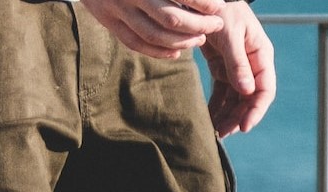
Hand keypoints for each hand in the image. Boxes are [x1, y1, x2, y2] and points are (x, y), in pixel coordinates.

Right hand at [80, 0, 226, 60]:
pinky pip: (135, 43)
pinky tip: (176, 51)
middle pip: (171, 19)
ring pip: (154, 36)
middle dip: (198, 25)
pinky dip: (158, 52)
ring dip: (182, 42)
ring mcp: (118, 10)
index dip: (203, 2)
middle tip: (216, 24)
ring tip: (200, 39)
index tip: (218, 6)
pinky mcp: (109, 22)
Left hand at [202, 1, 274, 136]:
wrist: (207, 0)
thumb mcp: (230, 35)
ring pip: (235, 100)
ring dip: (226, 116)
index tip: (244, 127)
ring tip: (214, 133)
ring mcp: (237, 69)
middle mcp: (252, 66)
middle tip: (222, 134)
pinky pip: (221, 93)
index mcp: (261, 56)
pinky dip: (215, 107)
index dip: (256, 110)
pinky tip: (208, 120)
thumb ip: (238, 64)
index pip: (265, 89)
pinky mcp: (222, 69)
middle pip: (249, 99)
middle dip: (237, 118)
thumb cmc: (223, 11)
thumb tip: (247, 92)